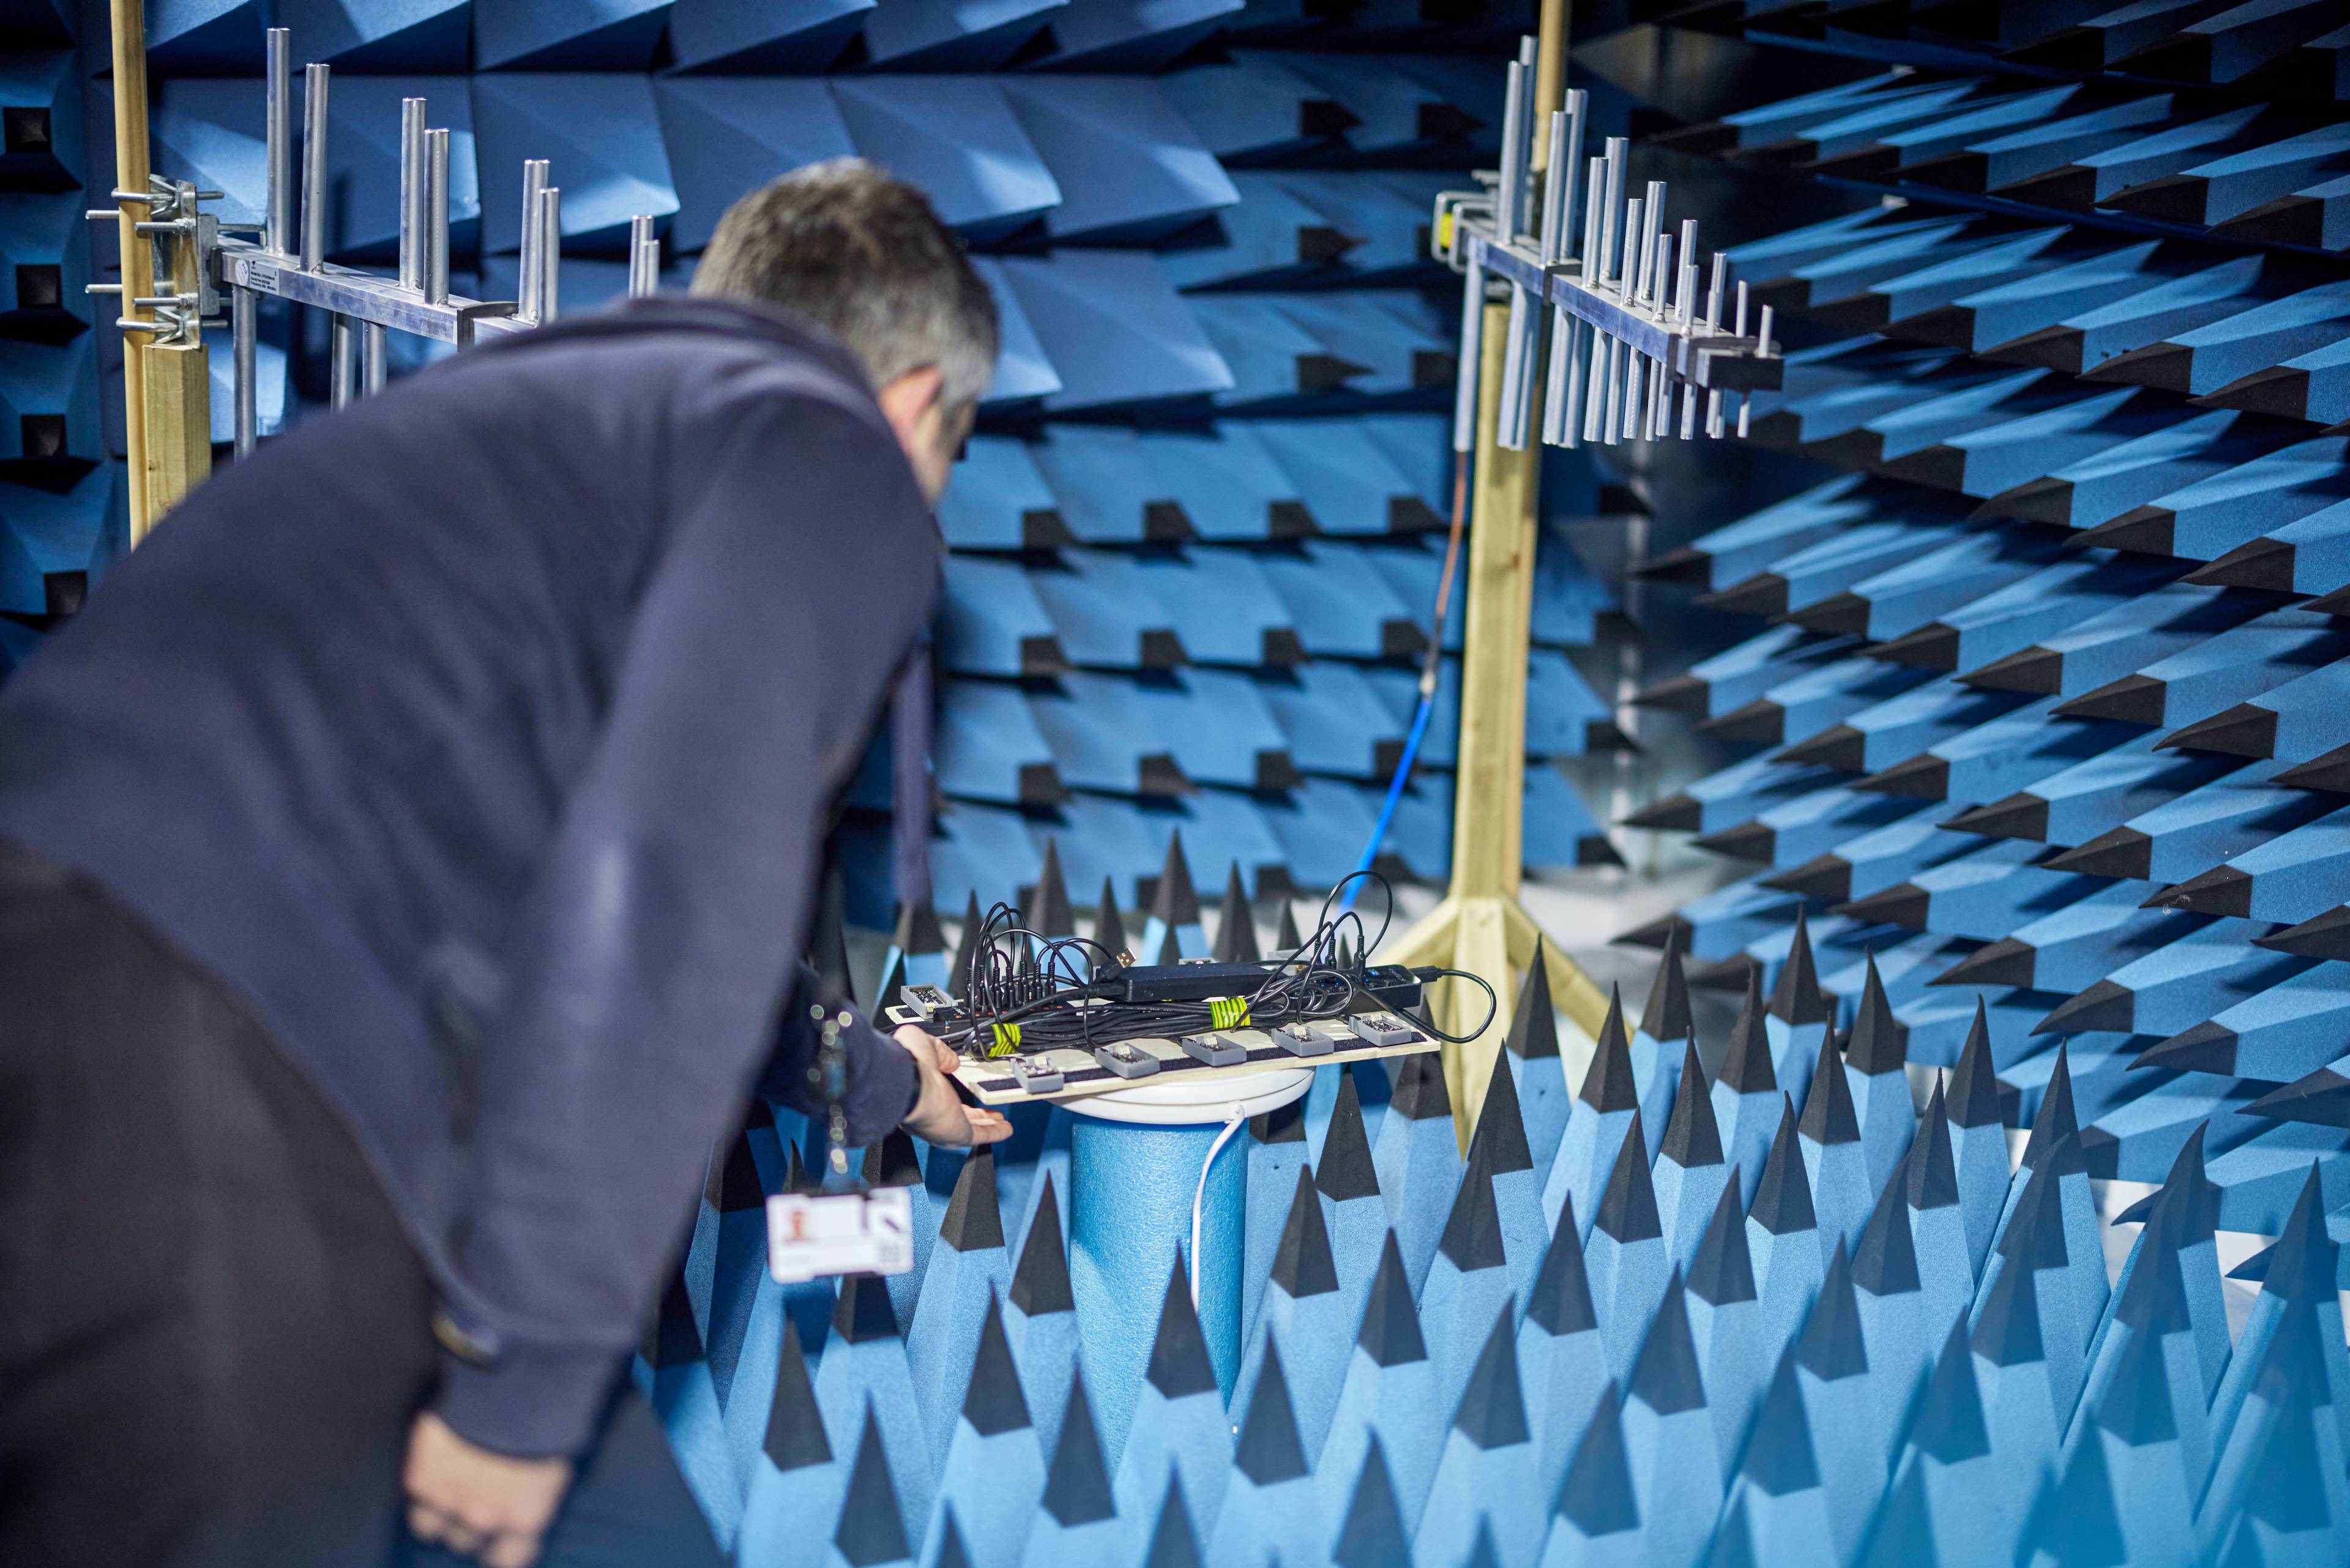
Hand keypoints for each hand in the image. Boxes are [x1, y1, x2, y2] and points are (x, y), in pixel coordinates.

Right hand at [404, 1412, 571, 1567]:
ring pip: (432, 1526)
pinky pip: (416, 1495)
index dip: (500, 1549)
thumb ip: (529, 1500)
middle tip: (474, 1497)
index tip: (498, 1540)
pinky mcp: (419, 1479)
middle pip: (466, 1542)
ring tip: (449, 1484)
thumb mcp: (552, 1468)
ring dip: (439, 1511)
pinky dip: (423, 1483)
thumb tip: (518, 1512)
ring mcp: (446, 1502)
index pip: (506, 1560)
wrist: (509, 1385)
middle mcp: (482, 1520)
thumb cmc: (544, 1421)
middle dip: (470, 1524)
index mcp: (521, 1519)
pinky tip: (433, 1463)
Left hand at [895, 1025, 1011, 1147]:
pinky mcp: (957, 1133)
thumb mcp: (925, 1045)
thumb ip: (941, 1053)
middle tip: (987, 1112)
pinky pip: (980, 1135)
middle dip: (974, 1116)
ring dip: (987, 1125)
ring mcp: (944, 1125)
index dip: (954, 1098)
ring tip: (1000, 1120)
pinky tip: (1006, 1129)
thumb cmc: (908, 1064)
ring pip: (971, 1128)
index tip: (966, 1092)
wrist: (908, 1081)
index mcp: (920, 1094)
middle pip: (957, 1118)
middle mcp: (930, 1113)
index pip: (940, 1099)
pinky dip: (994, 1133)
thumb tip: (952, 1061)